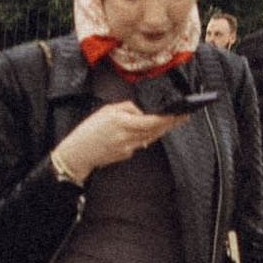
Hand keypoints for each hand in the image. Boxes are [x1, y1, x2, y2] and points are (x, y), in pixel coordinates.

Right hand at [53, 100, 174, 184]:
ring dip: (162, 129)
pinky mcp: (127, 154)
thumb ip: (127, 108)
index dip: (168, 118)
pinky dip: (145, 136)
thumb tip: (141, 112)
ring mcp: (129, 148)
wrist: (79, 153)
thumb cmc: (89, 130)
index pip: (152, 121)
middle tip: (184, 115)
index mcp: (123, 124)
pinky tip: (147, 130)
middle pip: (156, 130)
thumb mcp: (107, 111)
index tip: (179, 113)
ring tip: (173, 120)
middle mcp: (128, 137)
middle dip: (171, 123)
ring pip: (151, 137)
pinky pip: (140, 143)